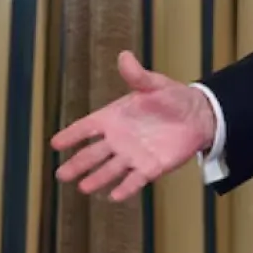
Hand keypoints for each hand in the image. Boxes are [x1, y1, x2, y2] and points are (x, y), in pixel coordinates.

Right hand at [50, 51, 216, 200]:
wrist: (197, 115)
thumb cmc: (172, 97)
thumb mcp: (154, 84)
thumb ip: (137, 75)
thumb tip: (125, 56)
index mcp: (114, 117)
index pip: (87, 127)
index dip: (71, 135)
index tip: (55, 144)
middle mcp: (119, 139)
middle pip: (92, 154)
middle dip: (77, 164)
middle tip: (60, 174)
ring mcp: (133, 155)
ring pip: (110, 170)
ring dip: (97, 179)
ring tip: (82, 187)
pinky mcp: (151, 168)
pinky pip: (135, 180)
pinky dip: (125, 188)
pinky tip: (114, 196)